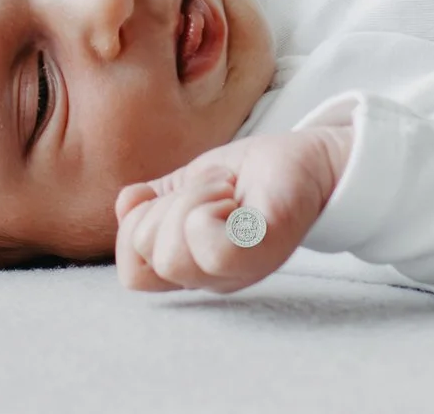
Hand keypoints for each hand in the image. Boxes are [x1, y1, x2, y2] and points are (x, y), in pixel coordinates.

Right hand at [114, 125, 352, 294]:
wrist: (308, 155)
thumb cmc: (251, 174)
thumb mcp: (187, 183)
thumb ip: (153, 200)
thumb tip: (125, 206)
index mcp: (192, 265)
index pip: (134, 274)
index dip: (138, 228)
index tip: (174, 196)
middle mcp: (214, 277)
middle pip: (151, 260)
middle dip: (168, 206)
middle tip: (211, 187)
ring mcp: (242, 269)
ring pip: (176, 255)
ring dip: (192, 200)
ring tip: (226, 189)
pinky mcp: (266, 249)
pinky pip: (213, 248)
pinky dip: (212, 206)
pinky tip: (238, 197)